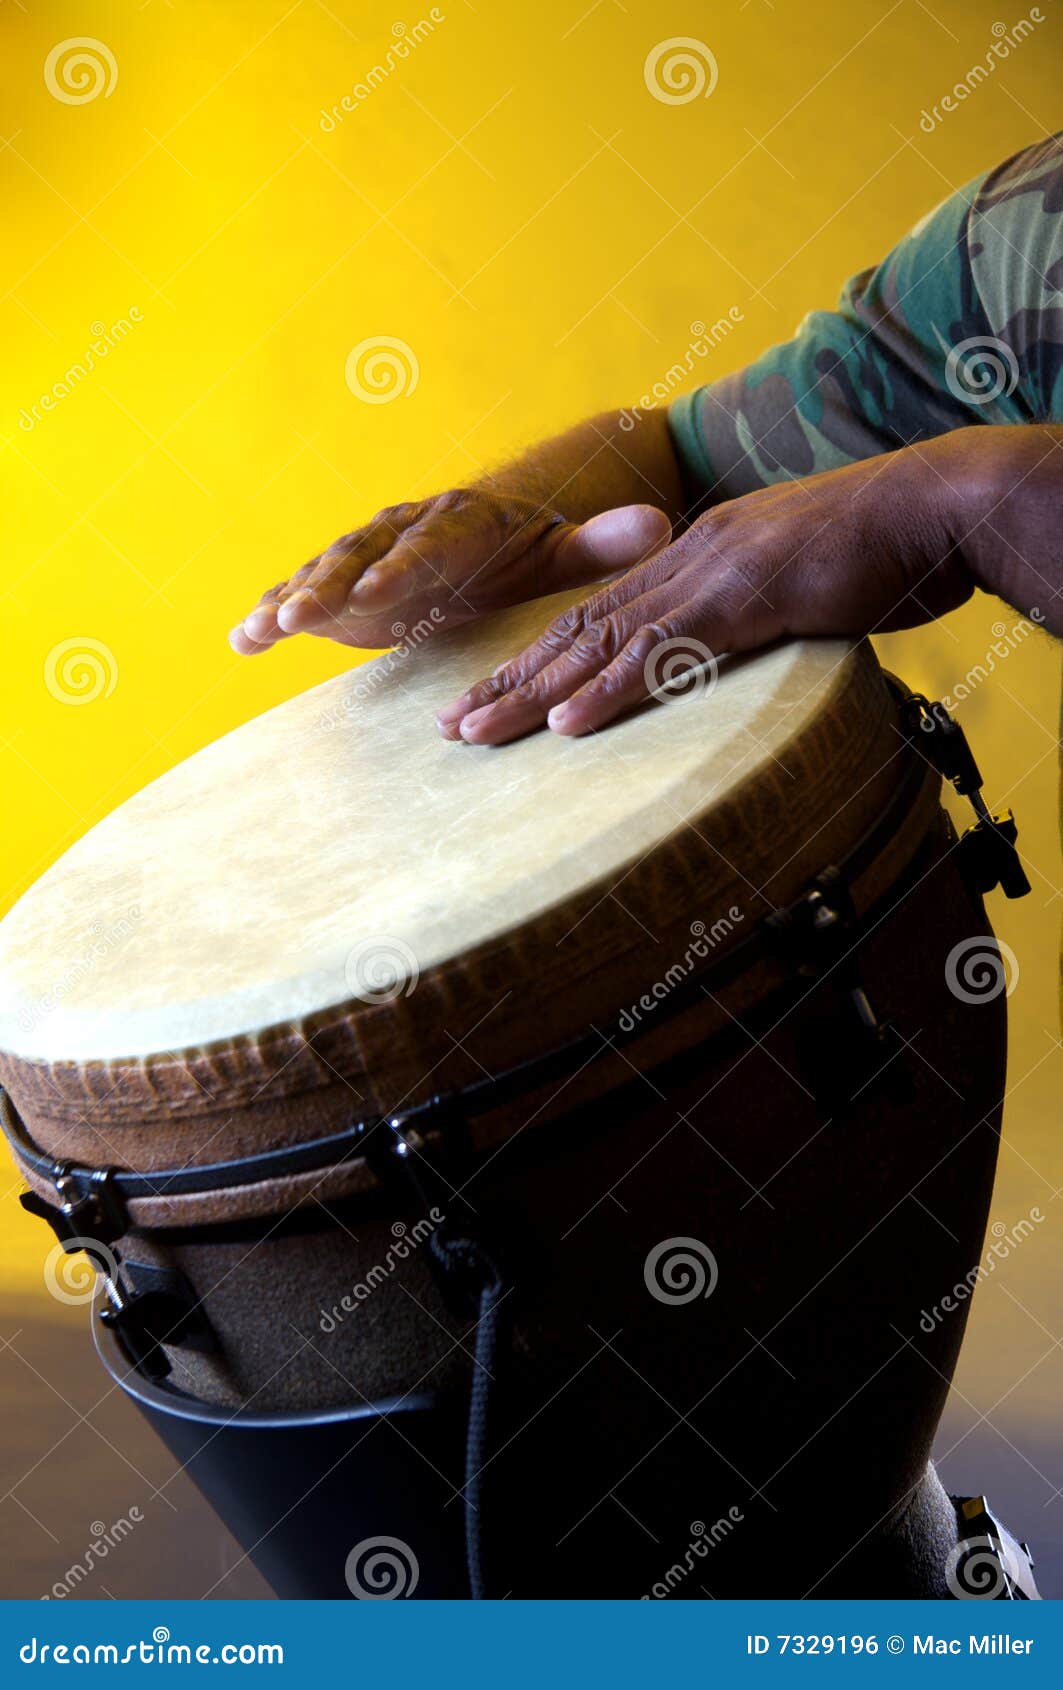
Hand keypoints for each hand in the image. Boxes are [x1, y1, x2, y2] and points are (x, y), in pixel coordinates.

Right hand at [229, 489, 670, 654]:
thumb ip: (605, 544)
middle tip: (303, 614)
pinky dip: (271, 615)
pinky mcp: (341, 589)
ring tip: (263, 628)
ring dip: (293, 599)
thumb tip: (661, 526)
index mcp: (458, 523)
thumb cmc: (529, 552)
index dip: (406, 567)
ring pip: (323, 571)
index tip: (385, 590)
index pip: (429, 544)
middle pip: (361, 553)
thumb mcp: (569, 552)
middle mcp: (401, 533)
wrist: (487, 540)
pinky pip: (301, 596)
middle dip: (331, 582)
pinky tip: (241, 640)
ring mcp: (364, 559)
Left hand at [437, 441, 971, 744]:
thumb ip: (751, 615)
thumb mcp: (797, 583)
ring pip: (599, 642)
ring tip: (477, 733)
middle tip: (450, 724)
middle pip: (576, 626)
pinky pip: (663, 654)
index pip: (598, 612)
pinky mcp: (744, 600)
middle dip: (509, 678)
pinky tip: (564, 724)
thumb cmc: (879, 550)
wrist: (933, 508)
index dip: (539, 657)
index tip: (493, 695)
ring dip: (533, 692)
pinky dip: (610, 691)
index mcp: (693, 553)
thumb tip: (730, 651)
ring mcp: (710, 576)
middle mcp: (685, 558)